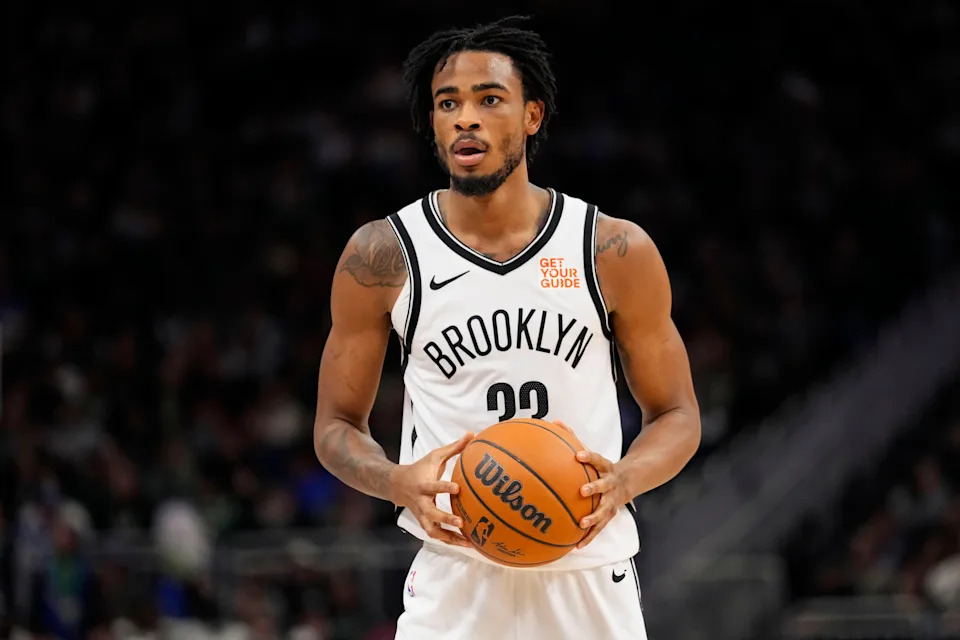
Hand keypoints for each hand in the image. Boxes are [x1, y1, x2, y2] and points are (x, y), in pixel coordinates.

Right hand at [390, 432, 474, 546]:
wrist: (397, 485)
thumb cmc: (420, 469)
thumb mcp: (434, 456)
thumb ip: (454, 448)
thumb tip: (472, 434)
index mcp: (423, 485)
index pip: (433, 487)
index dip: (443, 488)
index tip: (457, 488)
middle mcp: (421, 503)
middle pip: (431, 515)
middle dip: (445, 519)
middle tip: (461, 522)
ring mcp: (422, 515)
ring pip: (433, 531)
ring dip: (449, 538)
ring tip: (467, 543)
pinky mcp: (425, 523)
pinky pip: (437, 535)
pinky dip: (450, 541)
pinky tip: (466, 544)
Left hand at [554, 421, 628, 548]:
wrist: (628, 481)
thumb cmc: (601, 466)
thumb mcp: (591, 453)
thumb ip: (573, 437)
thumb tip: (554, 421)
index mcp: (605, 467)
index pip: (597, 460)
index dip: (589, 457)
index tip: (577, 455)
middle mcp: (611, 484)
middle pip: (604, 485)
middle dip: (594, 488)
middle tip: (582, 491)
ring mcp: (612, 501)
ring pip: (604, 510)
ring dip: (593, 517)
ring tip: (581, 524)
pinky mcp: (610, 515)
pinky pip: (599, 528)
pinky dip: (588, 537)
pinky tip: (576, 546)